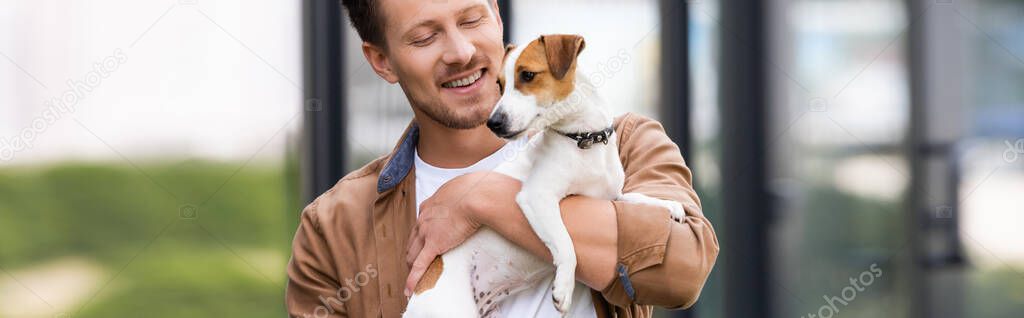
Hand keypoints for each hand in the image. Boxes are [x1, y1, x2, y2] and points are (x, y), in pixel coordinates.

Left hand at [404, 171, 500, 295]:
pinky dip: (413, 280)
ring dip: (412, 267)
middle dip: (412, 254)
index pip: (420, 225)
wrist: (475, 196)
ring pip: (412, 255)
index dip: (420, 237)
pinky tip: (410, 290)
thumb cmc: (475, 190)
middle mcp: (423, 219)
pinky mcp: (433, 245)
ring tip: (414, 279)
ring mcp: (426, 232)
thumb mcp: (463, 189)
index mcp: (429, 206)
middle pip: (412, 241)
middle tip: (416, 265)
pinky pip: (419, 266)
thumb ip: (462, 195)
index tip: (424, 243)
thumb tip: (474, 195)